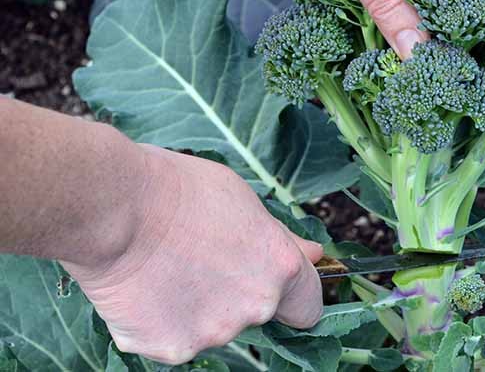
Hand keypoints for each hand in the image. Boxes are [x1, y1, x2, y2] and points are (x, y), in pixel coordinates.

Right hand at [62, 145, 322, 364]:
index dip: (294, 297)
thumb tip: (314, 255)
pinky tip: (144, 287)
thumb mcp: (244, 200)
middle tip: (200, 259)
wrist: (115, 207)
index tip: (277, 288)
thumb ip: (281, 239)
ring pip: (212, 327)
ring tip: (166, 267)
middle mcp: (255, 307)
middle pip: (255, 313)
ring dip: (197, 307)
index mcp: (280, 268)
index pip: (308, 307)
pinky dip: (159, 321)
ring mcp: (213, 333)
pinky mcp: (170, 349)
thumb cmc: (179, 190)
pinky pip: (171, 338)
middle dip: (236, 294)